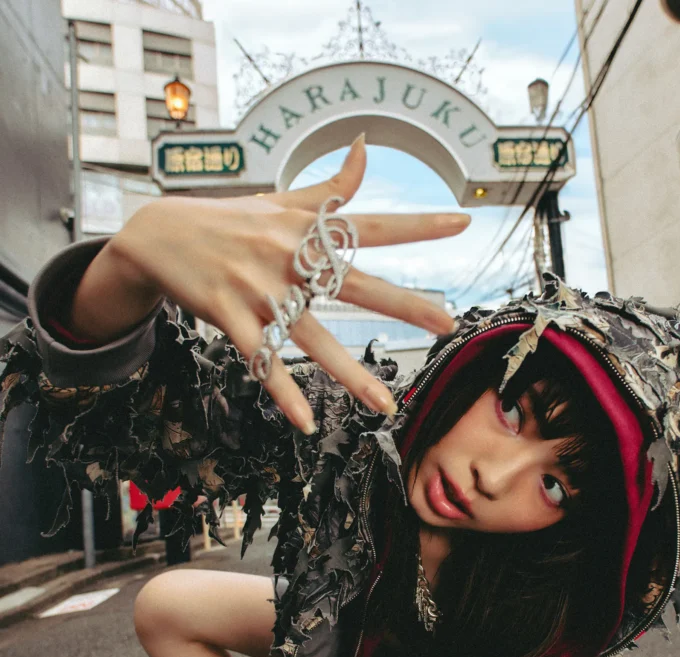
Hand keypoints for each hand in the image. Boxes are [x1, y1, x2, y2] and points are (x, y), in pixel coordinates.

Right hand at [71, 135, 469, 432]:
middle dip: (403, 304)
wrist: (156, 233)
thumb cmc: (226, 219)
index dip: (416, 224)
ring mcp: (257, 288)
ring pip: (312, 336)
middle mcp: (287, 256)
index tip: (461, 222)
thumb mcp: (278, 200)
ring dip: (350, 373)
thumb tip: (364, 148)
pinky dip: (283, 392)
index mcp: (304, 228)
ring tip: (385, 404)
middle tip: (447, 322)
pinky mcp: (229, 314)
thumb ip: (327, 188)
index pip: (370, 225)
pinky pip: (262, 359)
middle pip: (354, 283)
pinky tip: (305, 422)